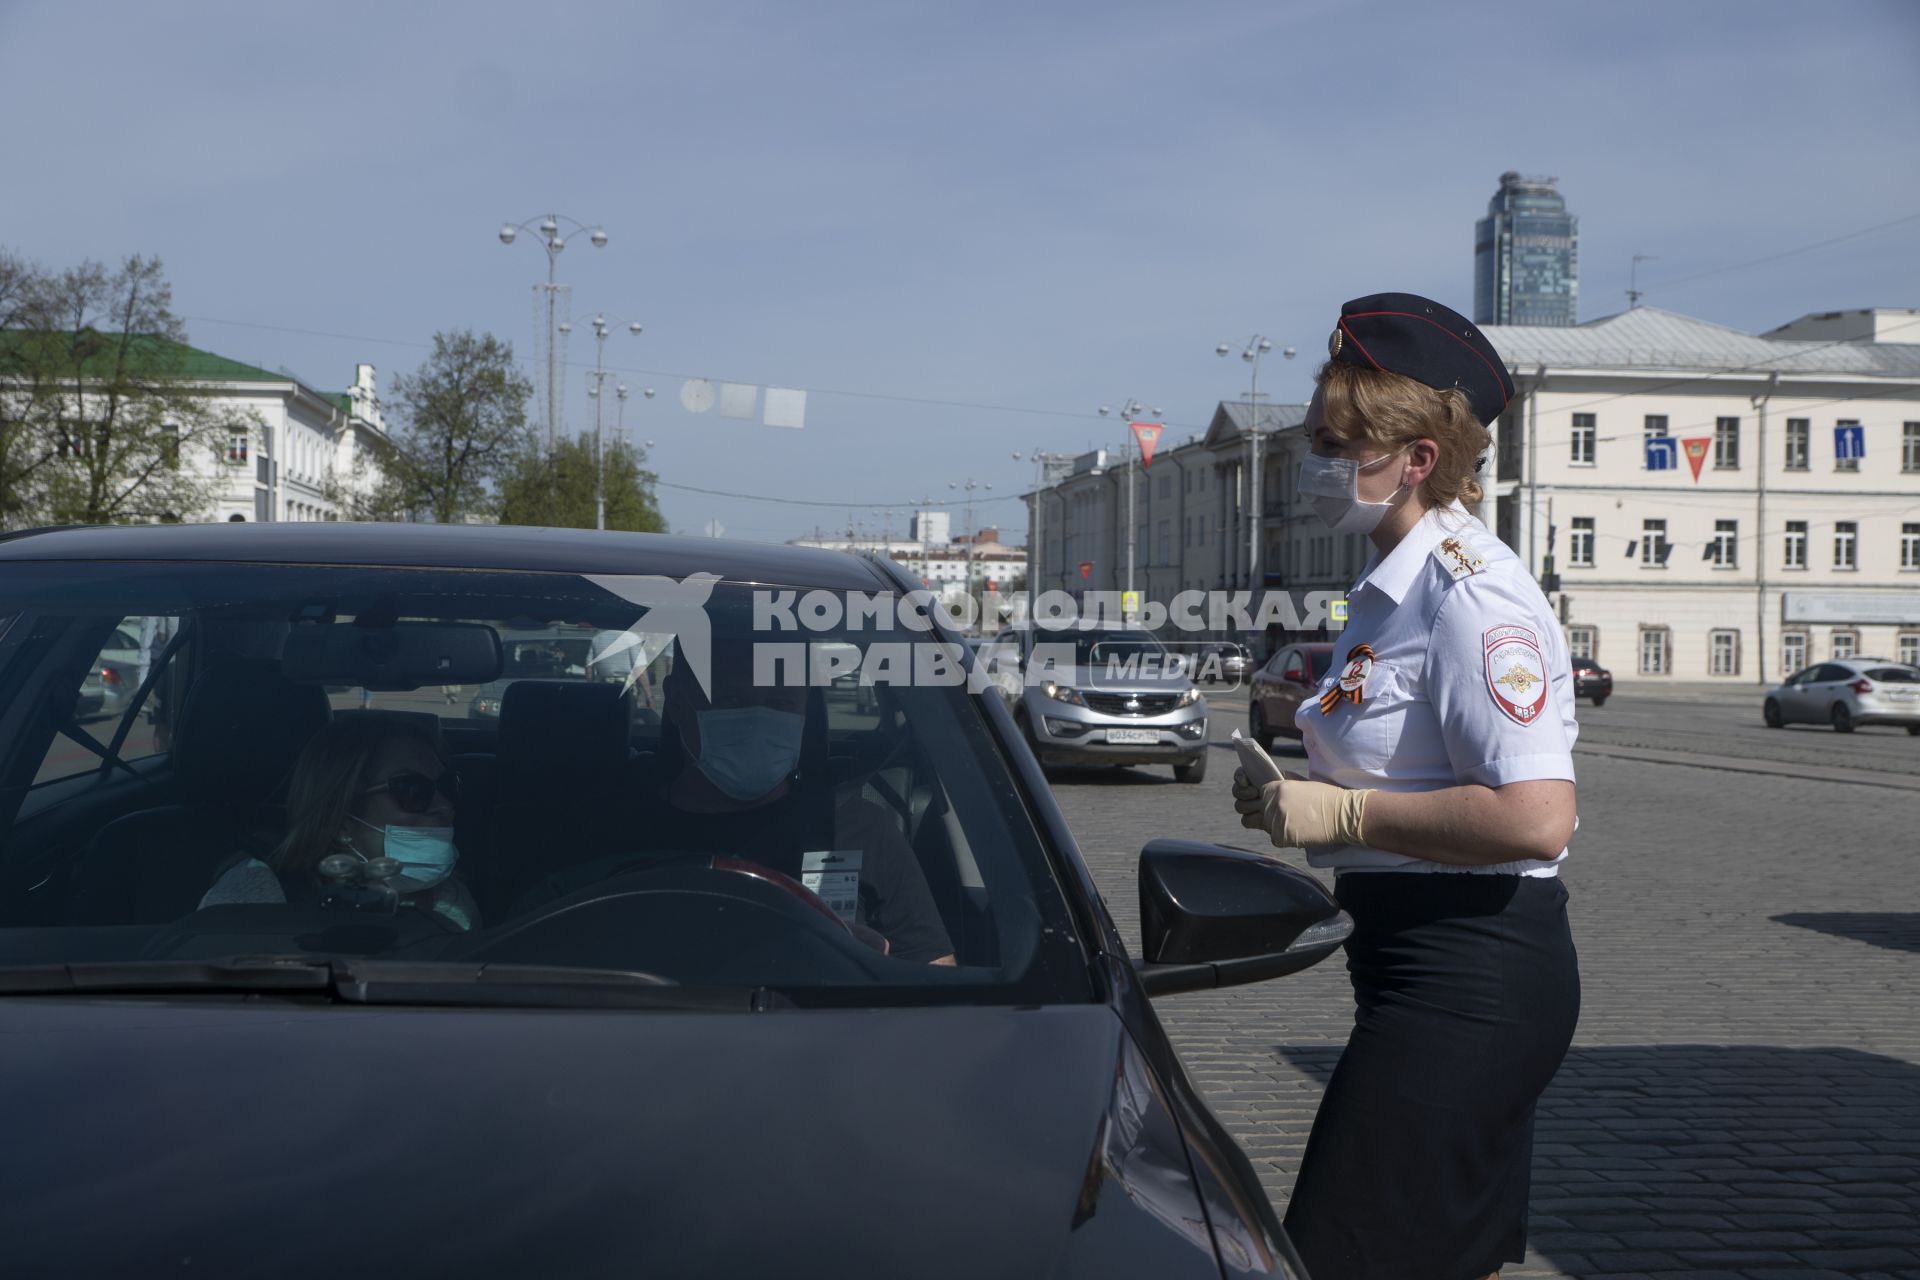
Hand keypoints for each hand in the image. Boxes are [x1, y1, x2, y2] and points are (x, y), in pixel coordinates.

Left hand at [1231, 768, 1371, 849]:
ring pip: (1255, 823)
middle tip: (1259, 810)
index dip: (1249, 793)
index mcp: (1275, 787)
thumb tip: (1260, 786)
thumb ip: (1278, 784)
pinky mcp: (1282, 838)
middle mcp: (1272, 804)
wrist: (1344, 815)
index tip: (1253, 796)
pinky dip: (1281, 835)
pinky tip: (1296, 829)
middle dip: (1249, 808)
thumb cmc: (1324, 797)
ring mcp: (1275, 822)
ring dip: (1263, 822)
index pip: (1248, 790)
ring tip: (1279, 820)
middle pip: (1242, 808)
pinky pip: (1272, 837)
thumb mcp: (1299, 783)